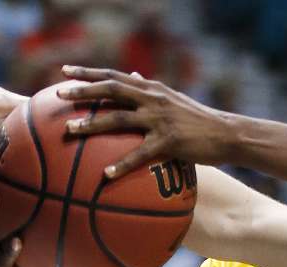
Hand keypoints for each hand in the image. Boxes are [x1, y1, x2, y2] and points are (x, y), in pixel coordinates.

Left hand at [57, 65, 232, 177]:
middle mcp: (153, 99)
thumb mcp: (174, 98)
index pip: (115, 75)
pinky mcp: (169, 141)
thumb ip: (151, 89)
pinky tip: (106, 175)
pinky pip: (140, 154)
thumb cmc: (200, 120)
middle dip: (83, 92)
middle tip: (59, 96)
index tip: (64, 72)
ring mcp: (160, 119)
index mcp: (152, 89)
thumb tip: (133, 75)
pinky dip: (122, 164)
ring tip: (70, 132)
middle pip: (111, 90)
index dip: (89, 73)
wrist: (228, 134)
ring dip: (92, 125)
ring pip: (118, 118)